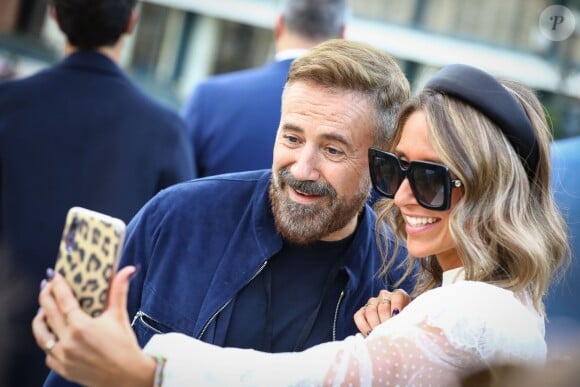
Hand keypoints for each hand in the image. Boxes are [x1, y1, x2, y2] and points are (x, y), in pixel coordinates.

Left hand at [31, 266, 155, 386]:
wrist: (127, 376)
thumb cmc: (124, 346)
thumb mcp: (120, 316)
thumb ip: (119, 291)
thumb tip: (127, 269)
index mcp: (81, 326)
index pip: (62, 300)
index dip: (57, 285)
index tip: (54, 275)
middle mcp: (67, 341)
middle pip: (48, 313)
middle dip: (45, 296)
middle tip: (47, 286)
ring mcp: (62, 356)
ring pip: (40, 334)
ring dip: (40, 319)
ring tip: (44, 309)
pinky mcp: (62, 368)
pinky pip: (46, 352)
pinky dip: (47, 341)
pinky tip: (52, 334)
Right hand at [354, 289, 410, 336]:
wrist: (395, 329)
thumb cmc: (404, 325)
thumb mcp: (409, 321)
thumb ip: (407, 321)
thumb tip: (401, 328)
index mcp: (399, 295)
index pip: (397, 297)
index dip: (397, 307)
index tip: (397, 318)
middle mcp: (384, 296)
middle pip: (383, 307)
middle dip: (386, 322)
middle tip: (388, 333)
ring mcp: (372, 302)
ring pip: (370, 311)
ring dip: (375, 325)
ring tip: (379, 335)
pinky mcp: (362, 310)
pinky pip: (358, 316)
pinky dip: (363, 326)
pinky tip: (369, 334)